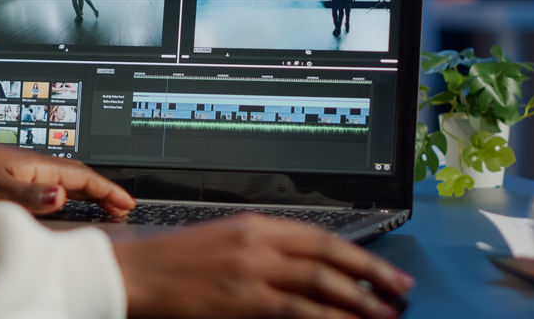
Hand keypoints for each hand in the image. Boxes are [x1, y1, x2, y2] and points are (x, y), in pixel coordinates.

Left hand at [0, 131, 134, 215]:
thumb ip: (30, 195)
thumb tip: (64, 195)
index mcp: (34, 164)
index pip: (82, 177)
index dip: (107, 191)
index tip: (128, 203)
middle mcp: (31, 163)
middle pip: (77, 177)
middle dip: (103, 192)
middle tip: (123, 209)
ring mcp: (19, 168)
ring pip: (62, 180)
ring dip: (85, 193)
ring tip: (101, 207)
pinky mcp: (7, 175)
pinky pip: (46, 184)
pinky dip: (62, 194)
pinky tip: (58, 201)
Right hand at [113, 214, 414, 317]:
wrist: (132, 272)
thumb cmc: (170, 262)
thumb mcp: (220, 243)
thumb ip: (261, 252)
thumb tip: (306, 271)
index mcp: (252, 224)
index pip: (320, 236)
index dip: (359, 255)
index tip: (385, 272)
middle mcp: (256, 242)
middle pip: (329, 257)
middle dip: (372, 276)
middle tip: (401, 291)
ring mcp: (250, 270)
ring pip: (320, 284)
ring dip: (360, 302)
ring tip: (386, 315)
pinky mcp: (241, 298)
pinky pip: (297, 311)